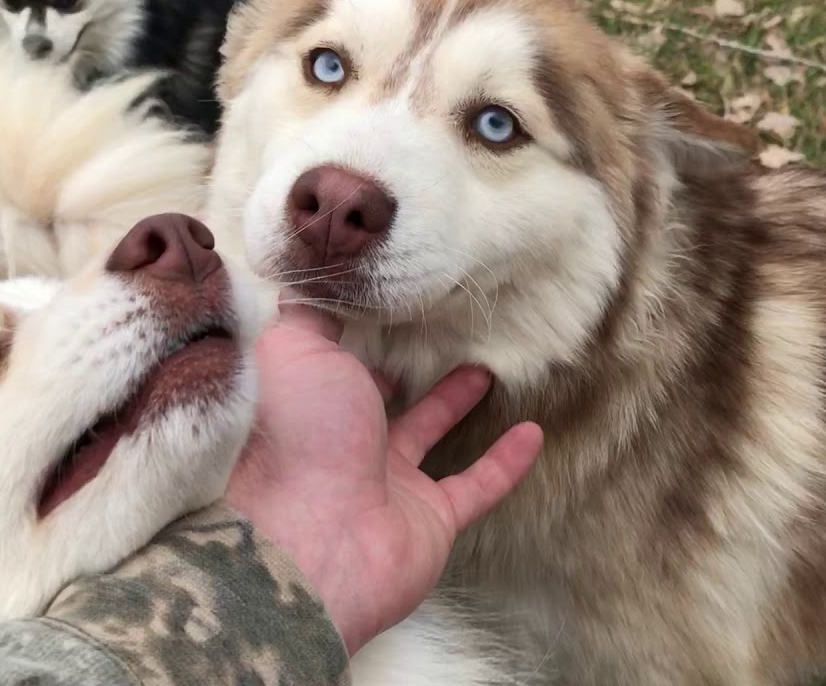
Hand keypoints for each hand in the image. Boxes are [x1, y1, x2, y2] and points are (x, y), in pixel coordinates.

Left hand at [225, 294, 542, 654]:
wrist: (308, 540)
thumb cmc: (295, 435)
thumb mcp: (291, 350)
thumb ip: (308, 316)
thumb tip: (314, 286)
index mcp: (307, 403)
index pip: (327, 362)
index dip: (349, 333)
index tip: (380, 299)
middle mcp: (341, 443)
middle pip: (375, 401)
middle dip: (398, 371)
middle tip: (433, 333)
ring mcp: (386, 485)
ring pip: (427, 435)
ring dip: (454, 403)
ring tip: (484, 369)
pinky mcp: (429, 521)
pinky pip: (477, 485)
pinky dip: (507, 462)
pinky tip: (534, 433)